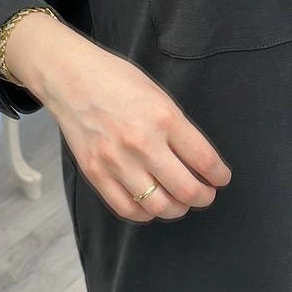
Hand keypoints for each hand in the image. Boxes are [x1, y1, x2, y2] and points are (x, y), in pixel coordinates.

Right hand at [5, 14, 232, 222]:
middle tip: (205, 194)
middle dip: (204, 197)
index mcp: (165, 119)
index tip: (220, 179)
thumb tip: (199, 162)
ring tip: (179, 202)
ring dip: (177, 209)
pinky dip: (145, 213)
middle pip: (187, 190)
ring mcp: (117, 161)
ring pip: (159, 206)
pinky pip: (127, 209)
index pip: (206, 161)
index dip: (219, 176)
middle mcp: (143, 143)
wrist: (70, 78)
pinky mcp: (96, 173)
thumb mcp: (160, 96)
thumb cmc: (117, 81)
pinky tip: (151, 204)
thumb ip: (179, 129)